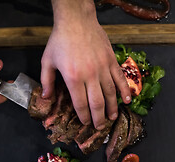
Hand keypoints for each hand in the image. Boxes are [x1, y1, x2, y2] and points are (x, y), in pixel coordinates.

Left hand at [41, 0, 130, 129]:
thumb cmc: (60, 40)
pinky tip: (128, 100)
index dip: (83, 116)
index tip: (85, 122)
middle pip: (97, 103)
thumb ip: (47, 81)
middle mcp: (90, 75)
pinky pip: (120, 79)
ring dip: (112, 108)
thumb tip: (46, 98)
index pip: (80, 103)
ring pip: (111, 93)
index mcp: (73, 77)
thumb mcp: (47, 61)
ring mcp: (103, 68)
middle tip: (100, 127)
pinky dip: (125, 90)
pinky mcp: (111, 61)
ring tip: (112, 118)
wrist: (76, 21)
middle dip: (98, 118)